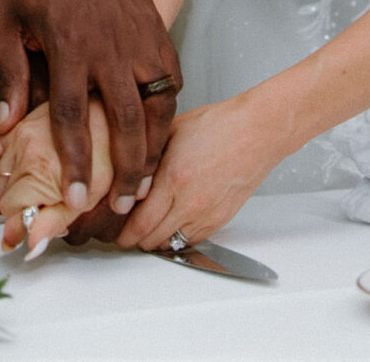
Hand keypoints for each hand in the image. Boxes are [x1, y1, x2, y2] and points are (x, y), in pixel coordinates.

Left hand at [0, 0, 178, 242]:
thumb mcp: (1, 21)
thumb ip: (9, 74)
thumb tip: (8, 125)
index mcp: (67, 44)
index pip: (74, 116)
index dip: (76, 162)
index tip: (75, 195)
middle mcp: (108, 45)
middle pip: (126, 120)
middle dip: (126, 170)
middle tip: (122, 205)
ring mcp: (138, 36)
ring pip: (157, 103)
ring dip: (154, 147)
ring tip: (147, 181)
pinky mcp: (156, 27)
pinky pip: (170, 77)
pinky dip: (169, 109)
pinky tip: (161, 134)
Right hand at [0, 102, 114, 255]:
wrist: (109, 113)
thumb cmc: (109, 152)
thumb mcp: (89, 198)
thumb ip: (54, 222)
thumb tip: (33, 244)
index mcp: (41, 175)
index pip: (14, 217)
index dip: (26, 228)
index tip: (31, 234)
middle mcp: (23, 154)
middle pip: (4, 201)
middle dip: (22, 209)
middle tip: (47, 207)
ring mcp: (16, 138)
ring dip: (11, 190)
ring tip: (38, 187)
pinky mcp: (14, 127)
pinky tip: (17, 172)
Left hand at [117, 94, 286, 249]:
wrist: (256, 132)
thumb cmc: (218, 126)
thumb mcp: (171, 132)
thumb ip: (147, 155)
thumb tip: (123, 168)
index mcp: (173, 179)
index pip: (139, 222)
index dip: (122, 232)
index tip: (113, 230)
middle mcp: (190, 202)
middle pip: (151, 238)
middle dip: (133, 238)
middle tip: (123, 232)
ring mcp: (207, 214)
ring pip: (170, 243)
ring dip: (154, 239)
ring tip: (145, 228)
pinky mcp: (220, 220)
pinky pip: (191, 240)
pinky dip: (176, 237)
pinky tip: (169, 224)